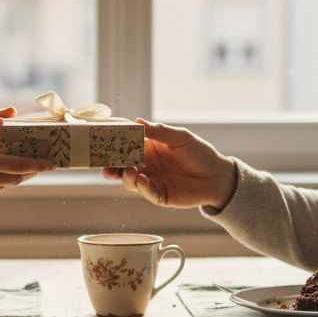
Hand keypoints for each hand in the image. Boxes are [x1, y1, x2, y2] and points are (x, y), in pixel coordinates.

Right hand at [0, 107, 54, 206]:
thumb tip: (5, 116)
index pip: (19, 165)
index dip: (38, 165)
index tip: (52, 163)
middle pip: (18, 177)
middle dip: (32, 170)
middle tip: (43, 162)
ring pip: (7, 184)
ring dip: (17, 175)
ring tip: (23, 164)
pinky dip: (2, 180)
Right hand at [102, 120, 236, 209]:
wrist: (217, 176)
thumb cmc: (199, 153)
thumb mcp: (180, 137)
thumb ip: (159, 132)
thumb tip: (138, 122)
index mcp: (148, 146)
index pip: (125, 142)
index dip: (113, 139)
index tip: (100, 135)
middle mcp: (145, 163)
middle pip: (121, 163)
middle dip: (110, 162)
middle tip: (104, 160)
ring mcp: (150, 179)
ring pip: (128, 179)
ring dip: (124, 175)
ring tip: (128, 171)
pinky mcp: (158, 195)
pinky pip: (145, 191)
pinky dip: (140, 186)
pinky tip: (141, 179)